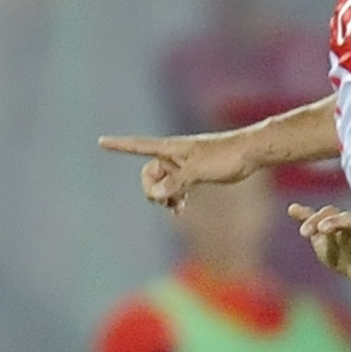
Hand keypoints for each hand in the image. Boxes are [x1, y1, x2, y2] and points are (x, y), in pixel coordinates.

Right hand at [98, 132, 253, 208]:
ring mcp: (182, 165)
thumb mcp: (197, 171)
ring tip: (177, 207)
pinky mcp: (193, 173)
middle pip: (148, 175)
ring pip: (161, 184)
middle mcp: (172, 155)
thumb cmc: (224, 156)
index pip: (138, 146)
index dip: (119, 146)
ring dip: (164, 197)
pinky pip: (173, 188)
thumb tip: (155, 195)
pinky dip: (173, 198)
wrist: (250, 153)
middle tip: (168, 200)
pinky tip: (180, 209)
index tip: (100, 142)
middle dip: (153, 190)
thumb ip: (175, 183)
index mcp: (170, 148)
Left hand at [289, 203, 350, 286]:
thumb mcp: (322, 238)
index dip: (314, 220)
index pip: (328, 213)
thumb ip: (309, 221)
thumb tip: (291, 207)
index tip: (303, 233)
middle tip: (322, 228)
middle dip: (334, 221)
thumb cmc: (338, 250)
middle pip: (344, 218)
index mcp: (338, 223)